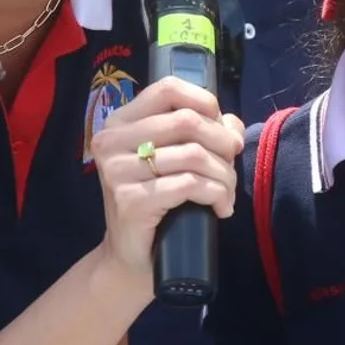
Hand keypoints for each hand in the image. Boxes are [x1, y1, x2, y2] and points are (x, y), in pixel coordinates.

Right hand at [89, 77, 243, 277]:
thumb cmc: (157, 202)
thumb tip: (232, 123)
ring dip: (223, 175)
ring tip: (227, 193)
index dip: (205, 102)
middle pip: (187, 121)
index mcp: (120, 122)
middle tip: (231, 167)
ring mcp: (118, 171)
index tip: (223, 130)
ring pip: (194, 155)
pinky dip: (216, 195)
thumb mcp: (175, 159)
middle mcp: (112, 141)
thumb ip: (202, 132)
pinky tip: (221, 208)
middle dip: (222, 144)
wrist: (132, 256)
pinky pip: (190, 185)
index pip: (167, 88)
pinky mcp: (131, 200)